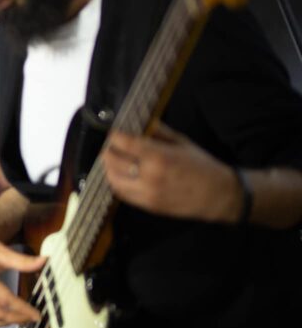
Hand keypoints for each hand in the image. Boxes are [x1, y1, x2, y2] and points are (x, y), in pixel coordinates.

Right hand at [0, 216, 44, 327]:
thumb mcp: (3, 251)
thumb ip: (24, 261)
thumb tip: (44, 261)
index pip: (5, 300)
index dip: (22, 310)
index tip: (36, 315)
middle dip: (17, 319)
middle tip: (31, 318)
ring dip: (5, 323)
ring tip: (20, 319)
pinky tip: (3, 319)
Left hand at [103, 124, 239, 222]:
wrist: (219, 195)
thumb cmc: (202, 166)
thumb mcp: (182, 142)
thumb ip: (159, 132)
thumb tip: (141, 122)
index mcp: (159, 157)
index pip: (125, 144)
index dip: (115, 136)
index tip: (113, 132)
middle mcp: (150, 176)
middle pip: (113, 162)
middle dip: (108, 151)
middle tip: (110, 145)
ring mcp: (147, 193)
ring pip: (114, 180)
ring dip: (108, 168)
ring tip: (112, 160)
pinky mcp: (148, 206)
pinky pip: (123, 194)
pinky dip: (117, 183)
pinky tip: (120, 175)